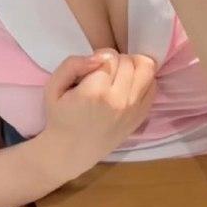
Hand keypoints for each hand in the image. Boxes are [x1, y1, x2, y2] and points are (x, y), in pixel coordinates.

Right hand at [42, 48, 156, 173]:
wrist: (72, 150)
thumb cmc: (61, 117)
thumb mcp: (53, 88)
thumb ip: (72, 65)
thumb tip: (98, 57)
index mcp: (95, 92)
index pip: (110, 56)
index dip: (100, 56)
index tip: (91, 69)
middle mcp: (119, 100)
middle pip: (129, 61)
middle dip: (117, 61)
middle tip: (104, 73)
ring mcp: (134, 109)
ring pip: (147, 69)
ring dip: (134, 66)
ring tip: (120, 75)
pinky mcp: (142, 115)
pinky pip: (153, 85)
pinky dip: (144, 79)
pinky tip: (129, 85)